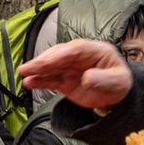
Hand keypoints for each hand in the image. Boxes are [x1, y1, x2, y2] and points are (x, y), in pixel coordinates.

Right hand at [16, 39, 131, 110]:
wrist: (116, 95)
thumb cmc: (120, 83)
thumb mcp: (118, 82)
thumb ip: (103, 79)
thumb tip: (87, 79)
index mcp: (95, 51)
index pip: (76, 49)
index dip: (61, 54)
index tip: (49, 60)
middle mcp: (80, 57)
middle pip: (59, 55)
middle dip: (44, 61)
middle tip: (30, 67)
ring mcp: (70, 67)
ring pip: (51, 66)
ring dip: (37, 69)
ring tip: (24, 73)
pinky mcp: (64, 80)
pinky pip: (50, 79)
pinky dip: (39, 81)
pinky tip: (29, 83)